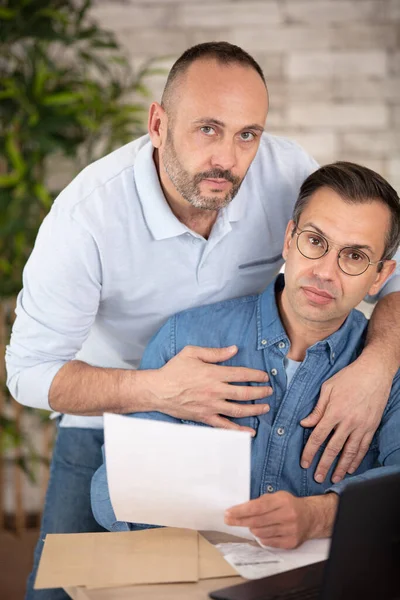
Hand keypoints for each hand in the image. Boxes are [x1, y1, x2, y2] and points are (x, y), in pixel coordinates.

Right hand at [153, 345, 270, 433]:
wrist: (158, 390)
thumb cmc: (174, 370)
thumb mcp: (192, 353)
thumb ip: (215, 352)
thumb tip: (234, 349)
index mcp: (213, 374)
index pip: (241, 375)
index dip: (256, 376)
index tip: (264, 377)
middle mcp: (215, 391)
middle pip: (244, 393)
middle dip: (260, 392)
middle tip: (269, 391)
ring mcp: (211, 406)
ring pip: (238, 410)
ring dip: (254, 409)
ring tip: (265, 407)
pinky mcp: (205, 418)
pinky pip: (225, 426)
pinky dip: (239, 430)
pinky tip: (250, 432)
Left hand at [225, 491, 331, 548]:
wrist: (310, 517)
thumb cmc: (289, 505)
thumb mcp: (277, 497)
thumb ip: (261, 502)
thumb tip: (240, 510)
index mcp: (282, 500)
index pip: (257, 507)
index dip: (241, 511)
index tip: (229, 512)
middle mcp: (287, 515)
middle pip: (257, 521)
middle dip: (240, 521)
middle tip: (228, 520)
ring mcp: (290, 530)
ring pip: (261, 532)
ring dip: (251, 529)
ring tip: (249, 525)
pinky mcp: (291, 542)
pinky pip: (268, 542)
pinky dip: (261, 537)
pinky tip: (260, 532)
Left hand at [300, 355, 390, 482]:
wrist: (374, 372)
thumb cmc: (348, 377)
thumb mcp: (328, 388)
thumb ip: (317, 409)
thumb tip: (305, 423)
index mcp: (334, 412)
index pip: (318, 436)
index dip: (310, 452)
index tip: (304, 463)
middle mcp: (348, 422)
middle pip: (333, 448)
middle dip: (324, 465)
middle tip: (317, 478)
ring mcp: (361, 426)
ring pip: (349, 452)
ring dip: (341, 467)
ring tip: (334, 478)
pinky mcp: (371, 427)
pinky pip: (363, 447)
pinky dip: (357, 459)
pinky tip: (351, 468)